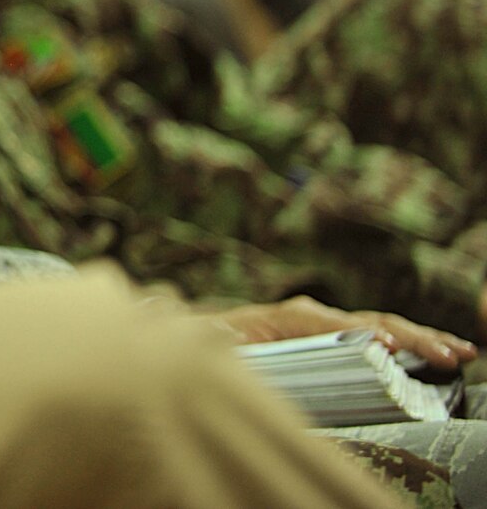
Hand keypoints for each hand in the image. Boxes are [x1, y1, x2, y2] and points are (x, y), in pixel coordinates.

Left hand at [213, 295, 475, 368]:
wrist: (207, 338)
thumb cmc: (215, 343)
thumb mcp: (217, 344)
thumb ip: (224, 342)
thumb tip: (228, 337)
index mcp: (290, 315)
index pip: (333, 324)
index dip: (362, 335)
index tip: (391, 348)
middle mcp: (316, 315)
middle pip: (371, 323)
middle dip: (411, 337)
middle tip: (450, 354)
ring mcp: (332, 325)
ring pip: (385, 328)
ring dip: (424, 339)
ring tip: (462, 352)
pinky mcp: (340, 338)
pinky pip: (382, 338)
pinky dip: (414, 345)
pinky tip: (444, 354)